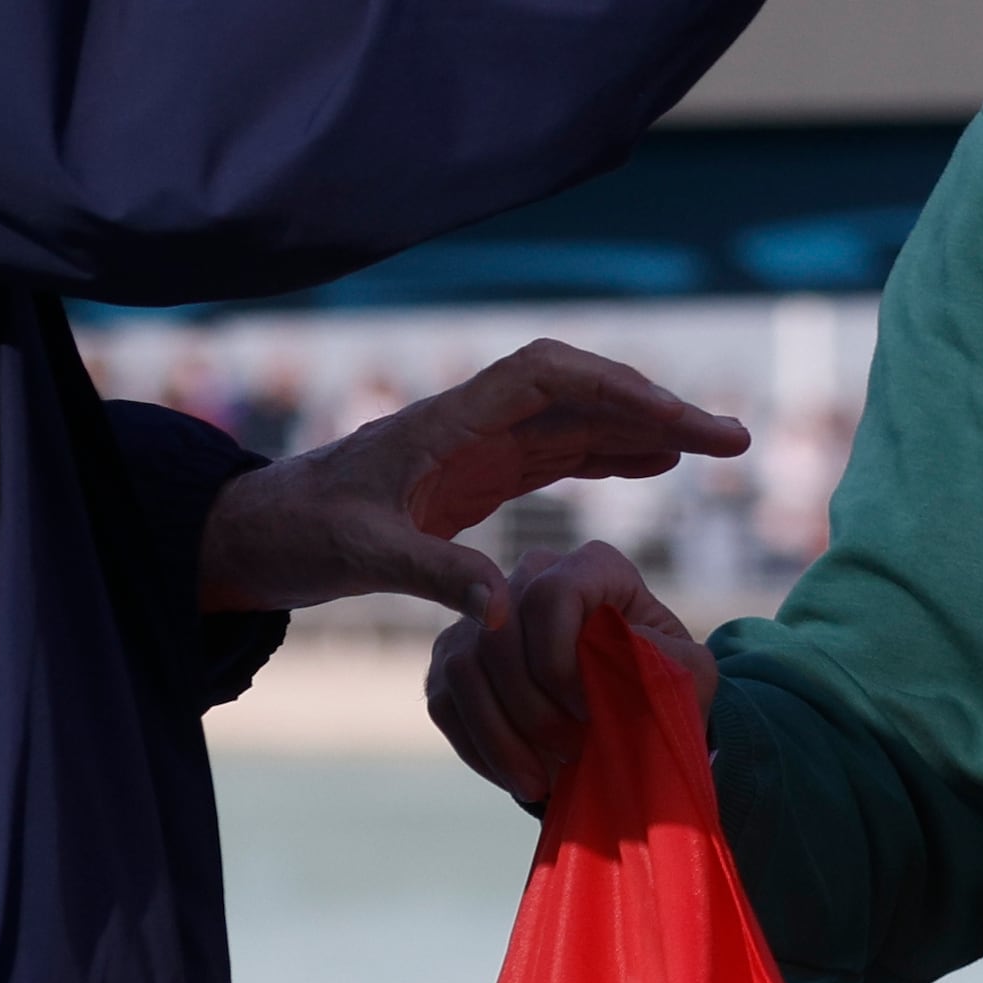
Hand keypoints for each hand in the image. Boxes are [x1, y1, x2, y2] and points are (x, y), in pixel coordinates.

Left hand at [194, 340, 744, 618]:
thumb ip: (434, 574)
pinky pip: (560, 450)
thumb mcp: (361, 557)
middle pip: (582, 389)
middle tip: (729, 439)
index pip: (550, 377)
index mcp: (448, 423)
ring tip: (717, 447)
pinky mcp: (477, 474)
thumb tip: (506, 605)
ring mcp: (478, 445)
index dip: (620, 390)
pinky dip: (612, 451)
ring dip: (645, 426)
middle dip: (656, 406)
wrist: (253, 536)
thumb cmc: (297, 536)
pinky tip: (655, 465)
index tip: (680, 427)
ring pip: (579, 417)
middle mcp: (472, 421)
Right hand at [427, 543, 714, 810]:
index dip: (561, 663)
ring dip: (502, 737)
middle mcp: (531, 575)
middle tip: (571, 755)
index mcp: (592, 568)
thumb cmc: (663, 685)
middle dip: (533, 711)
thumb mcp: (686, 673)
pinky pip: (444, 701)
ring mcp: (484, 616)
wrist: (634, 713)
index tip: (590, 713)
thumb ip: (665, 660)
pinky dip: (479, 748)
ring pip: (464, 669)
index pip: (550, 597)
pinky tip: (518, 778)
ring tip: (542, 782)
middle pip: (499, 635)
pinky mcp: (454, 658)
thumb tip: (617, 660)